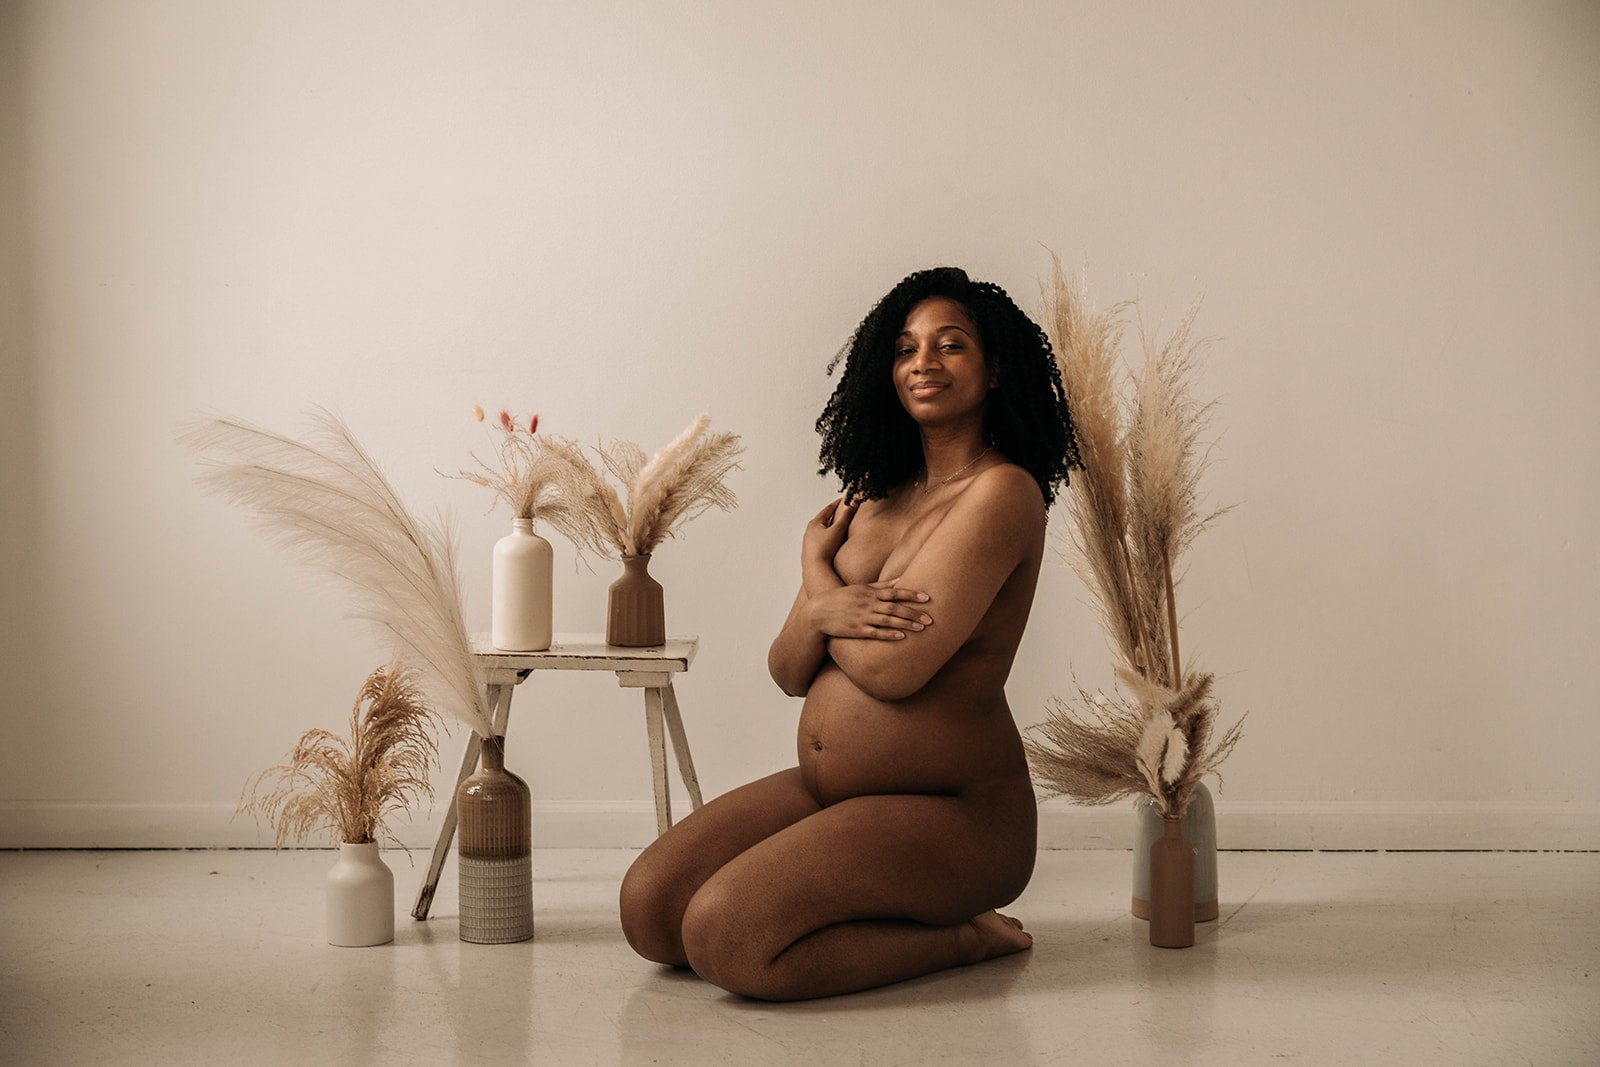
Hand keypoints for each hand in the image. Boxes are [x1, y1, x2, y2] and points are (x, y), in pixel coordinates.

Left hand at [802, 497, 856, 565]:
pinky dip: (826, 538)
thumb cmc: (824, 549)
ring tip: (836, 526)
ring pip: (820, 531)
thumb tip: (852, 503)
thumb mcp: (838, 530)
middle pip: (822, 520)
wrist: (816, 569)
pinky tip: (831, 542)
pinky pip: (819, 541)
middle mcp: (809, 532)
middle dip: (831, 515)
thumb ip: (846, 516)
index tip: (843, 500)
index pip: (827, 509)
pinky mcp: (811, 552)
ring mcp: (808, 543)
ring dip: (828, 527)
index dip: (837, 504)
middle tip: (840, 511)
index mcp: (814, 524)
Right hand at [807, 578, 932, 640]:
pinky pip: (876, 633)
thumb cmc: (842, 598)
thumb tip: (901, 579)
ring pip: (888, 621)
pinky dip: (889, 635)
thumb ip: (881, 585)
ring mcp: (863, 618)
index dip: (911, 594)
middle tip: (931, 618)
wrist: (819, 612)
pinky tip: (901, 637)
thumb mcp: (861, 588)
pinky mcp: (857, 630)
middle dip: (914, 613)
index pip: (895, 592)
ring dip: (906, 624)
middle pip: (895, 608)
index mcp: (870, 593)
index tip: (927, 597)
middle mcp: (868, 604)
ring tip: (921, 628)